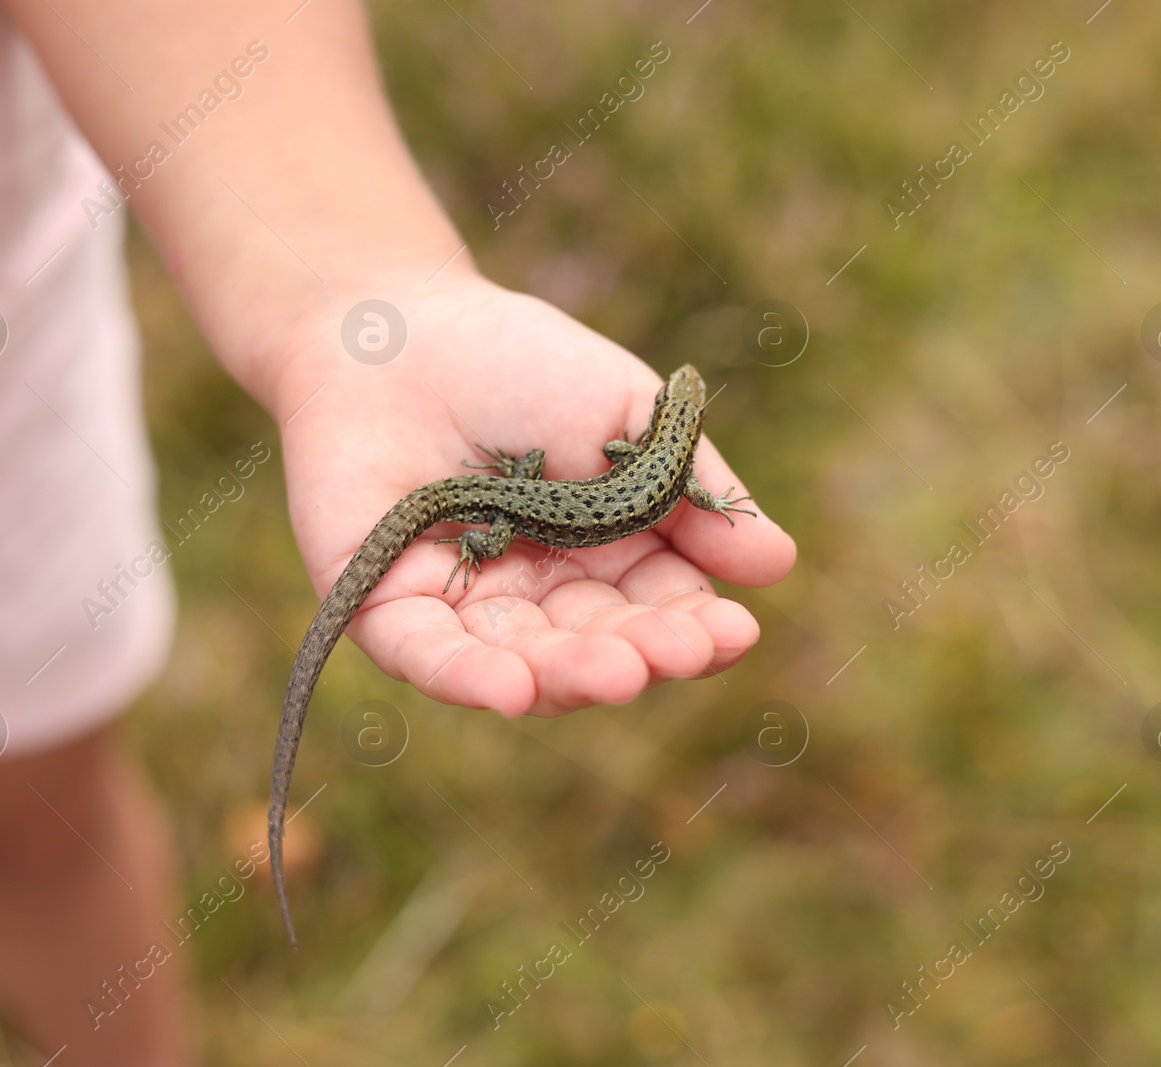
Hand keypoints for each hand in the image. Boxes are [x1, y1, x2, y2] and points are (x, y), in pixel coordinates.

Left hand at [270, 273, 795, 716]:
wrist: (397, 322)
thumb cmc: (520, 362)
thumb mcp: (629, 415)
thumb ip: (691, 490)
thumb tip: (778, 562)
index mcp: (602, 557)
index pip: (657, 609)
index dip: (694, 627)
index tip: (733, 632)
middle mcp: (536, 597)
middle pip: (594, 646)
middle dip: (637, 654)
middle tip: (670, 653)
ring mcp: (460, 605)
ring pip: (518, 664)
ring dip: (567, 676)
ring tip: (615, 673)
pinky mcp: (382, 603)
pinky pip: (425, 653)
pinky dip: (466, 676)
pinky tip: (512, 689)